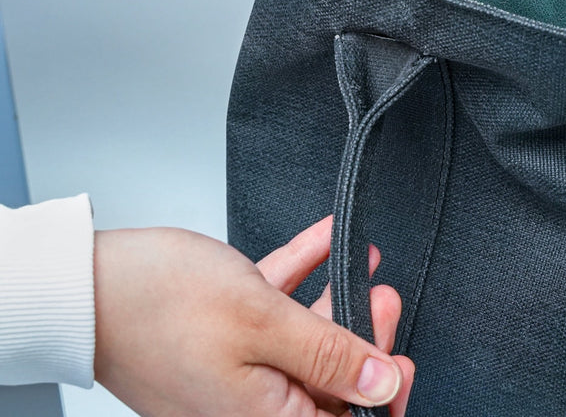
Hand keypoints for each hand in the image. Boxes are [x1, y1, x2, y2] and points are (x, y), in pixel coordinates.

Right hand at [94, 218, 412, 416]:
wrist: (86, 284)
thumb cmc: (160, 305)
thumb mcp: (262, 322)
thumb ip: (327, 353)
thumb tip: (382, 383)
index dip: (379, 393)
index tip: (402, 358)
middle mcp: (246, 402)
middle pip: (325, 381)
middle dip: (363, 337)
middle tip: (383, 299)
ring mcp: (232, 367)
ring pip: (302, 341)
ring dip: (337, 301)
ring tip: (365, 267)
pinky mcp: (219, 332)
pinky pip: (274, 307)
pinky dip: (303, 276)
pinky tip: (327, 242)